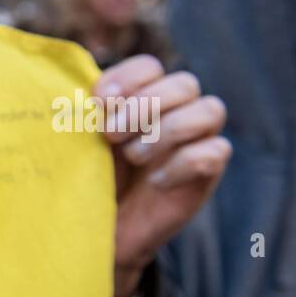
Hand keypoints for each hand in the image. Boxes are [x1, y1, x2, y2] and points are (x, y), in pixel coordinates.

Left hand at [97, 55, 230, 296]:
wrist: (97, 230)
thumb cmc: (87, 180)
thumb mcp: (81, 145)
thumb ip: (84, 114)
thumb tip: (82, 94)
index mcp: (140, 98)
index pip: (149, 66)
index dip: (127, 79)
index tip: (99, 103)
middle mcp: (174, 112)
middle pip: (184, 83)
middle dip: (144, 106)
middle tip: (110, 135)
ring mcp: (195, 140)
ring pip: (210, 109)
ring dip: (167, 130)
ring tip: (133, 156)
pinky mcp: (207, 172)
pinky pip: (215, 151)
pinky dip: (182, 163)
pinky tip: (156, 181)